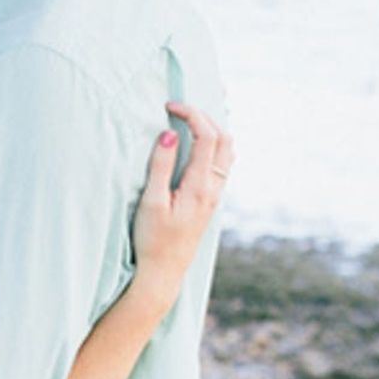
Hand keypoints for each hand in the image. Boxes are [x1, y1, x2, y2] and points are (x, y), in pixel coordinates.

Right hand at [131, 102, 232, 306]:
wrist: (164, 272)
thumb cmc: (152, 239)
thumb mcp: (151, 202)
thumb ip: (160, 166)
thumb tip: (169, 133)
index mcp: (199, 186)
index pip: (207, 136)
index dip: (191, 113)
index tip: (169, 106)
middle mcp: (213, 188)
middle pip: (224, 139)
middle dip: (204, 116)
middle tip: (178, 109)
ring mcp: (214, 195)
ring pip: (227, 151)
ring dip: (211, 130)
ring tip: (186, 122)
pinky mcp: (209, 200)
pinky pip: (221, 163)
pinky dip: (212, 145)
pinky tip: (194, 146)